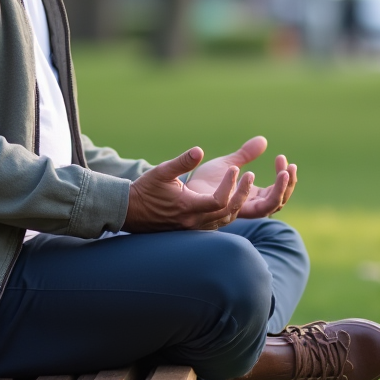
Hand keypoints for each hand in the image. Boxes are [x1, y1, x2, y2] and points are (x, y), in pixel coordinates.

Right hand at [123, 147, 253, 232]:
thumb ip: (182, 162)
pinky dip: (229, 211)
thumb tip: (199, 150)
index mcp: (188, 207)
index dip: (230, 185)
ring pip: (227, 220)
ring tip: (245, 183)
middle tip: (249, 175)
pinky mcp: (194, 229)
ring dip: (238, 203)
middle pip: (229, 212)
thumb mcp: (162, 171)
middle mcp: (194, 221)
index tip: (234, 168)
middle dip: (242, 193)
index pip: (219, 201)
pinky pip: (219, 223)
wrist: (131, 212)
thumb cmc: (145, 190)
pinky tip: (232, 197)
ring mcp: (195, 228)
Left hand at [185, 137, 297, 218]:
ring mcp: (241, 210)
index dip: (286, 179)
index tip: (283, 158)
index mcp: (252, 197)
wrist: (181, 191)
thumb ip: (246, 154)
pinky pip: (251, 207)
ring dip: (281, 189)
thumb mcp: (229, 163)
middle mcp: (249, 206)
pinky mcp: (230, 211)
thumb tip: (264, 140)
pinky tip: (248, 172)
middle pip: (279, 202)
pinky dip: (258, 190)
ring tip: (283, 171)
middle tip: (289, 166)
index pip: (277, 193)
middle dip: (289, 185)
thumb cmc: (203, 181)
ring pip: (270, 207)